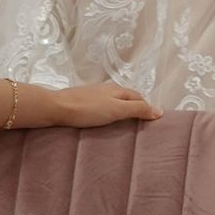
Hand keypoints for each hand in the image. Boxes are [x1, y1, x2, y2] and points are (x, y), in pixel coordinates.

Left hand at [40, 78, 162, 125]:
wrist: (55, 108)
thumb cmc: (87, 110)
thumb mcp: (117, 110)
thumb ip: (137, 110)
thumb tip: (159, 111)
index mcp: (117, 89)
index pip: (139, 98)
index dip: (146, 108)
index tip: (151, 122)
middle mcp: (106, 89)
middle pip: (126, 98)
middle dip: (135, 109)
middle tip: (139, 126)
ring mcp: (92, 94)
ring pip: (112, 102)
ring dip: (120, 112)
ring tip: (123, 126)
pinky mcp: (81, 101)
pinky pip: (100, 107)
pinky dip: (106, 113)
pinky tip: (102, 122)